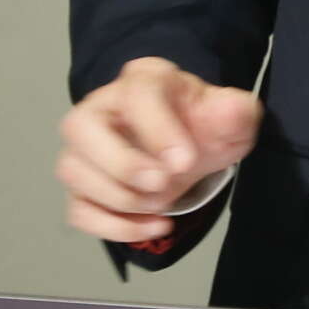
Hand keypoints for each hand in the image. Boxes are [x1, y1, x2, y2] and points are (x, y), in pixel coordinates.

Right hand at [55, 56, 259, 243]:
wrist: (189, 148)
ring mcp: (86, 148)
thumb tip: (233, 113)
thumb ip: (235, 112)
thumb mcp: (230, 115)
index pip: (136, 94)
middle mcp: (102, 109)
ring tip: (161, 204)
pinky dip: (113, 227)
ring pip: (73, 171)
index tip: (186, 161)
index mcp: (142, 81)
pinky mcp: (84, 186)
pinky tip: (153, 226)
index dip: (158, 130)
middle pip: (80, 126)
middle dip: (121, 163)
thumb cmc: (201, 125)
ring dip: (119, 198)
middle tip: (161, 184)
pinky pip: (78, 210)